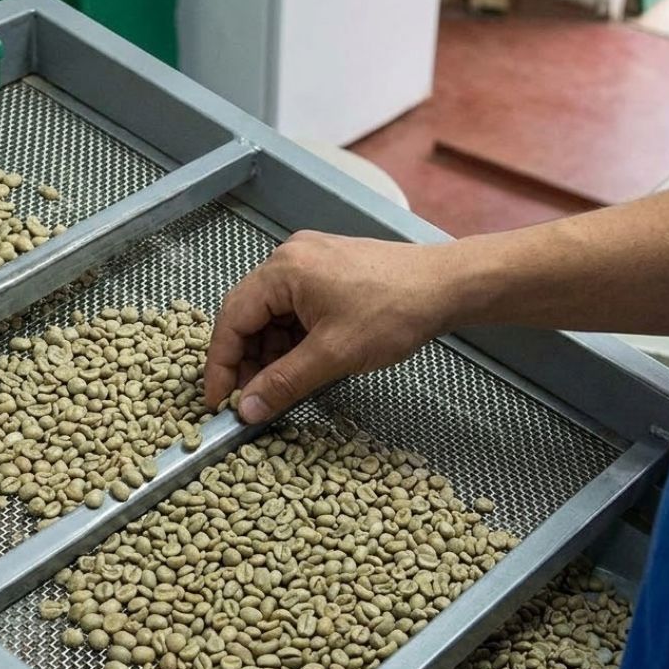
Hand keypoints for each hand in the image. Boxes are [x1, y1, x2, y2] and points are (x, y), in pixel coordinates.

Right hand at [205, 231, 456, 421]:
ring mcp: (309, 263)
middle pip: (248, 317)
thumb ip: (283, 383)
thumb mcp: (333, 355)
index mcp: (283, 269)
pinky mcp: (328, 274)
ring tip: (280, 388)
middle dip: (247, 362)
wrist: (449, 286)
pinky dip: (292, 342)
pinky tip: (301, 366)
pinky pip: (294, 311)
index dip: (221, 365)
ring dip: (271, 355)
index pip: (231, 319)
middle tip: (250, 400)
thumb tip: (246, 410)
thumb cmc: (395, 311)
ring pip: (271, 317)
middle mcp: (289, 258)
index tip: (218, 401)